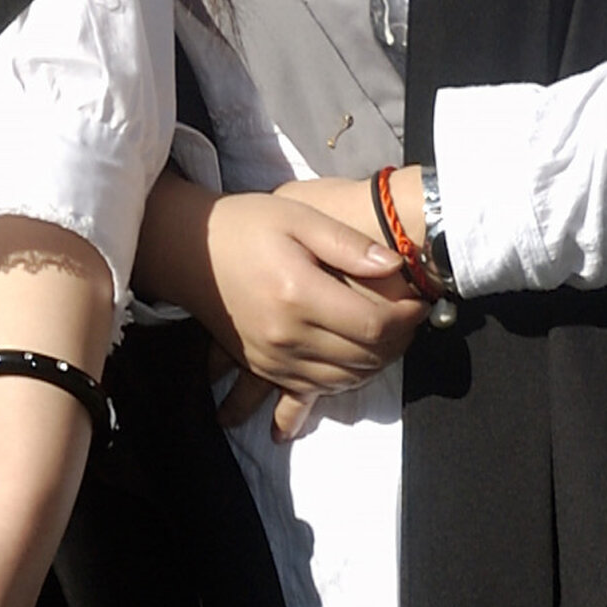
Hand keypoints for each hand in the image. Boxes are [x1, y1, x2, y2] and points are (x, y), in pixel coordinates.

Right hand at [201, 189, 423, 438]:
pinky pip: (312, 390)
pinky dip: (341, 381)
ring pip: (343, 379)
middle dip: (398, 341)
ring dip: (375, 365)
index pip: (373, 325)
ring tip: (387, 338)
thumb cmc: (246, 225)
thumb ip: (347, 243)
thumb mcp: (297, 216)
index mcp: (298, 293)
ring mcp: (271, 356)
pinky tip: (354, 365)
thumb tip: (394, 265)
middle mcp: (285, 333)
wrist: (188, 249)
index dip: (406, 318)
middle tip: (409, 320)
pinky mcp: (261, 366)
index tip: (418, 302)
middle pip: (364, 357)